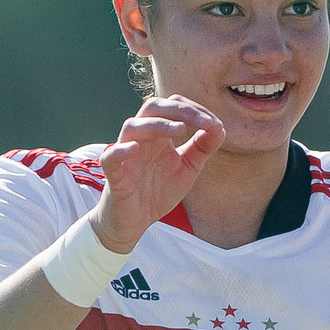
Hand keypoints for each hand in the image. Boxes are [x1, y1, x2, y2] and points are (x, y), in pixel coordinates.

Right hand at [90, 96, 224, 251]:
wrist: (135, 222)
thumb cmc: (158, 191)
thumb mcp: (187, 168)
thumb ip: (202, 148)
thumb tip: (219, 127)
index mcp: (160, 135)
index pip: (173, 107)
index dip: (194, 110)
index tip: (214, 124)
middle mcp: (142, 139)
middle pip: (153, 107)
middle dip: (179, 110)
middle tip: (203, 121)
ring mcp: (126, 155)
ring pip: (132, 126)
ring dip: (157, 124)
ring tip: (181, 130)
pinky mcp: (114, 176)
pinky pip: (110, 157)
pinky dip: (120, 150)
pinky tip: (135, 148)